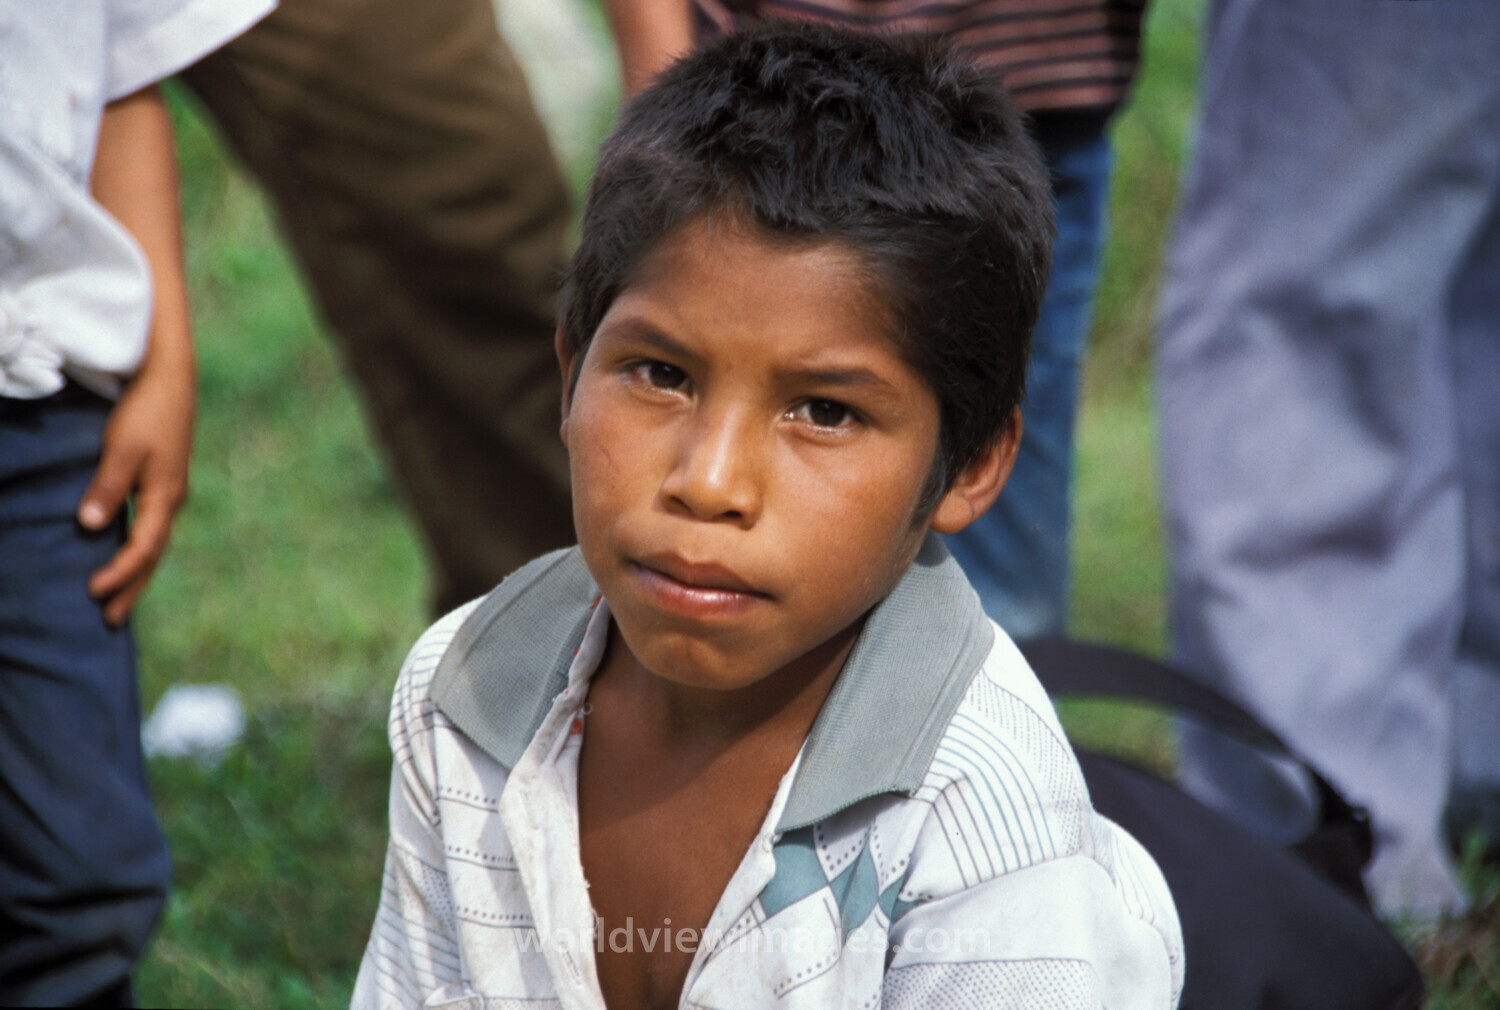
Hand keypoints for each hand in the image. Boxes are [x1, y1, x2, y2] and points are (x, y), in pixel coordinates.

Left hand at [78, 362, 193, 625]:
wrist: (172, 377)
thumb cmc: (146, 411)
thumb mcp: (123, 448)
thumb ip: (108, 487)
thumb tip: (91, 526)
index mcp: (165, 496)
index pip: (143, 549)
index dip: (120, 573)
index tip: (93, 591)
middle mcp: (172, 500)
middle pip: (154, 556)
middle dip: (133, 588)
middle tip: (111, 620)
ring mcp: (170, 491)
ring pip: (155, 543)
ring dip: (137, 573)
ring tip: (120, 598)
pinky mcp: (163, 481)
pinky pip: (152, 527)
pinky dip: (140, 549)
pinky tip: (127, 552)